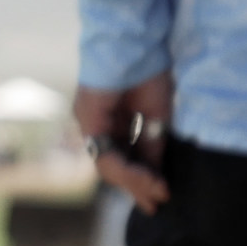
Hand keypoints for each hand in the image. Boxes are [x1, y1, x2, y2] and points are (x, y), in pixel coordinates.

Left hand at [75, 73, 172, 213]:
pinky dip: (127, 170)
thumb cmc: (148, 70)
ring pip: (108, 166)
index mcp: (110, 122)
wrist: (136, 41)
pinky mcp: (87, 120)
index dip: (141, 178)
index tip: (159, 196)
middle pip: (112, 167)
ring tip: (156, 192)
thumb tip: (155, 173)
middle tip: (154, 205)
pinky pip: (105, 155)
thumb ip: (152, 144)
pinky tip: (147, 178)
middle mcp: (94, 126)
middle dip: (135, 187)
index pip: (122, 159)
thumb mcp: (157, 115)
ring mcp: (87, 123)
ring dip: (134, 182)